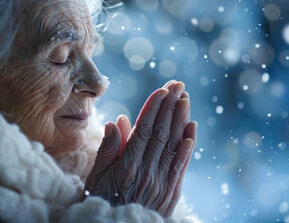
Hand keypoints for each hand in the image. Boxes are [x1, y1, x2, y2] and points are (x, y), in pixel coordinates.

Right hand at [85, 81, 196, 216]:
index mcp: (126, 166)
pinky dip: (188, 147)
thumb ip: (107, 150)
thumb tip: (117, 121)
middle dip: (170, 107)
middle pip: (161, 133)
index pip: (143, 130)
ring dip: (181, 120)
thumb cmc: (103, 201)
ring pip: (173, 145)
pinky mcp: (171, 192)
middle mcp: (146, 172)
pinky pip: (181, 166)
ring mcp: (161, 182)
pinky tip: (192, 130)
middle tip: (178, 86)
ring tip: (186, 99)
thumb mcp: (96, 177)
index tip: (162, 90)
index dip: (154, 108)